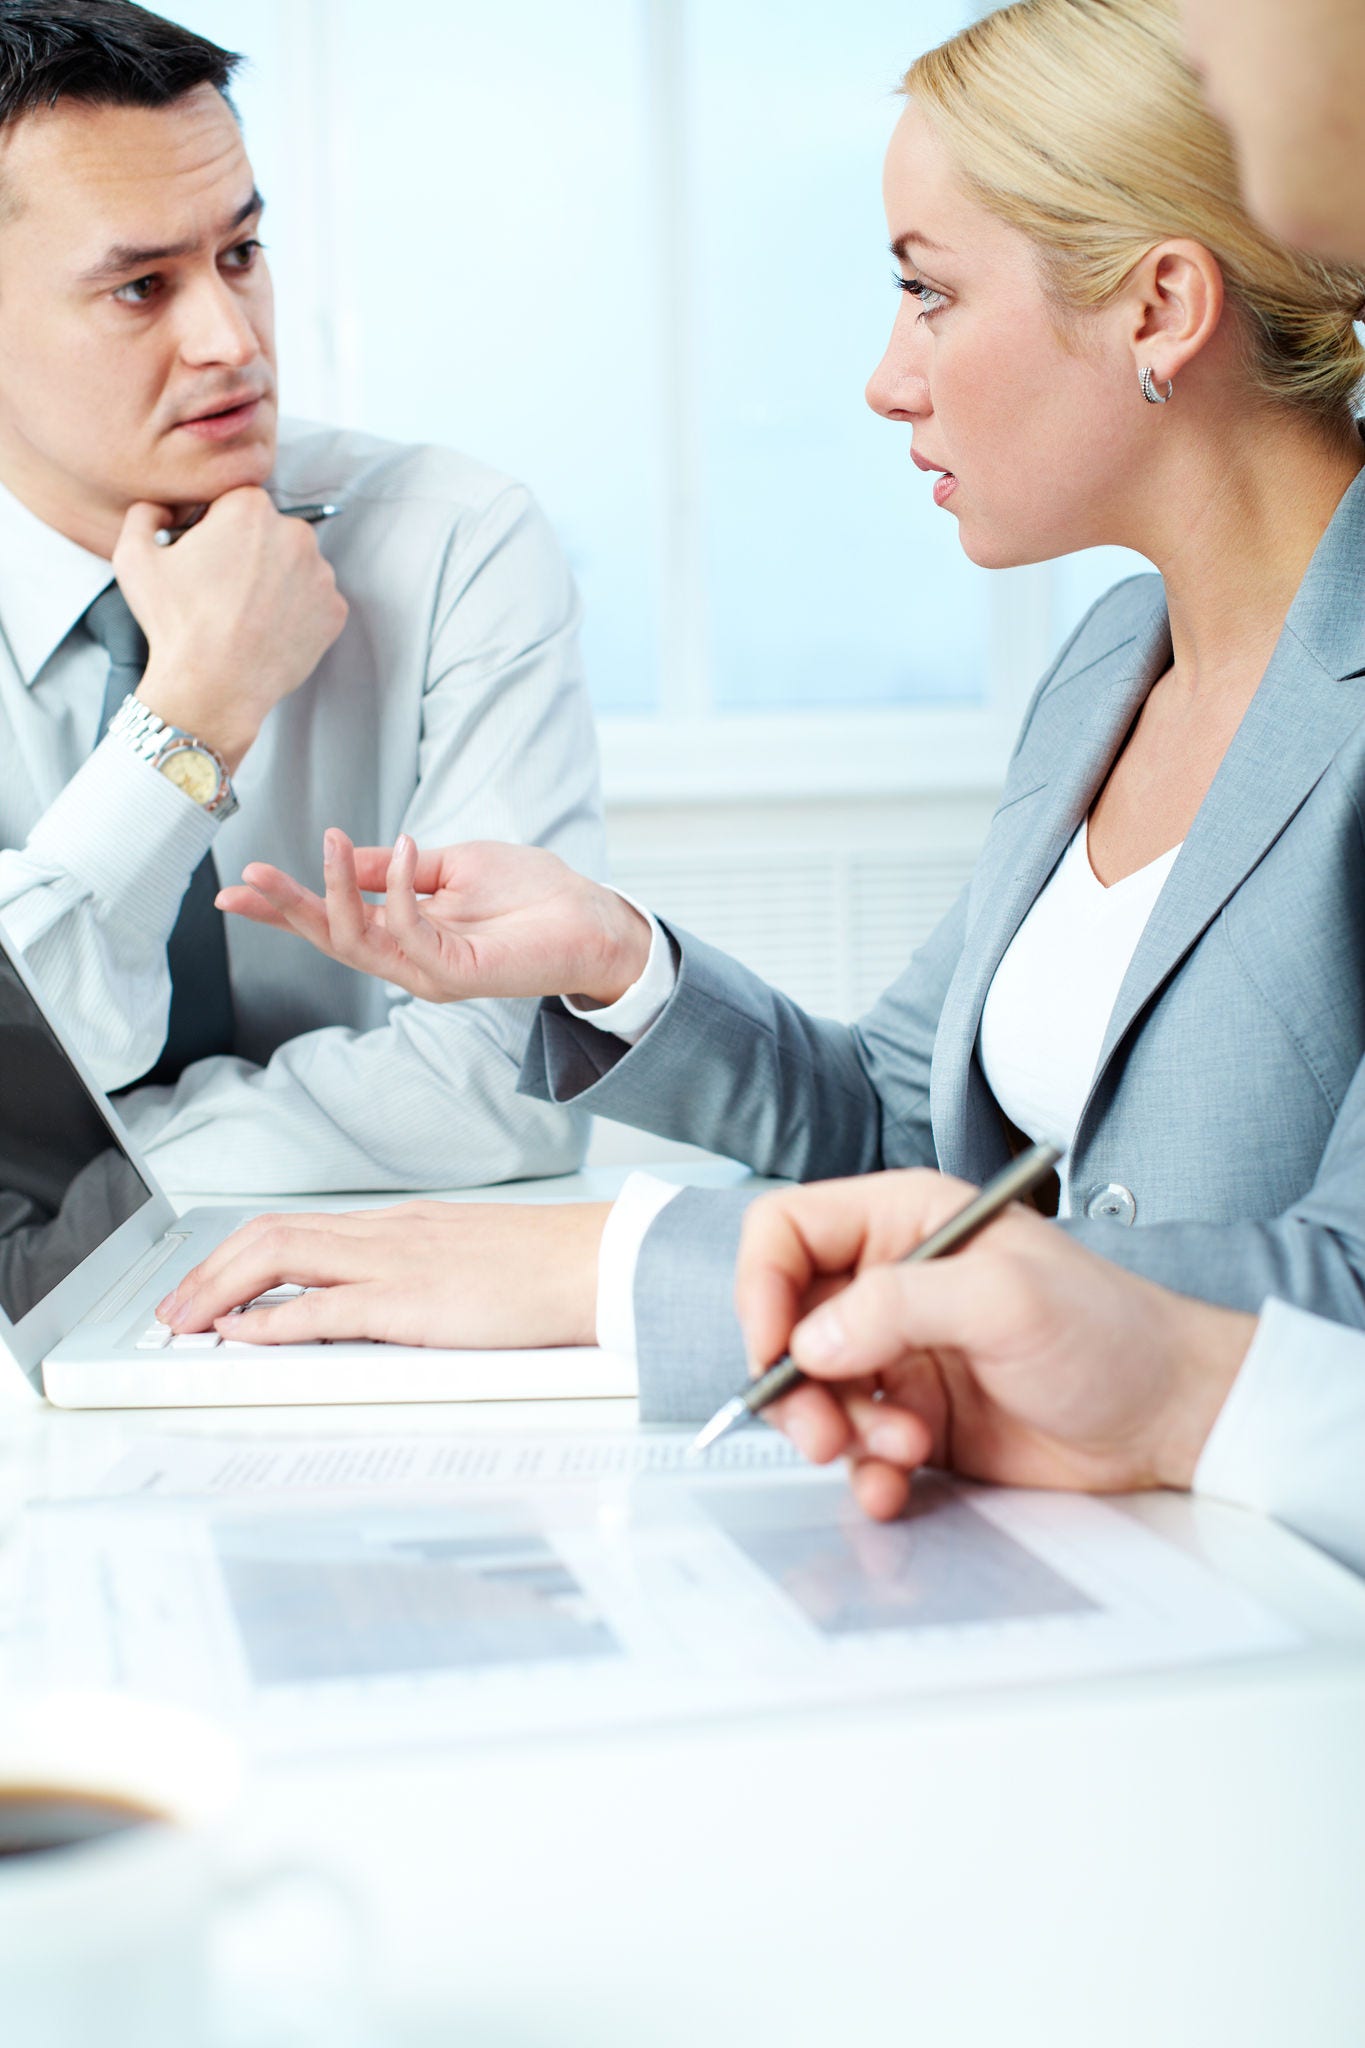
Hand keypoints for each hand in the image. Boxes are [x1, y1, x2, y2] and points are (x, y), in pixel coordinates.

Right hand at [112, 488, 348, 768]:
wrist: (214, 687)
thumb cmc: (175, 623)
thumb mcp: (133, 556)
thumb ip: (145, 512)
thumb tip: (162, 509)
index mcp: (251, 509)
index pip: (236, 502)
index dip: (216, 528)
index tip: (205, 556)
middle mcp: (295, 534)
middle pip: (270, 531)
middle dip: (249, 552)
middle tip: (222, 589)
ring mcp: (322, 575)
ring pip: (295, 567)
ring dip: (274, 581)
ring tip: (243, 614)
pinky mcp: (335, 612)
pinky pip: (313, 602)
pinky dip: (294, 612)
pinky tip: (266, 630)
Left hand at [157, 1200, 607, 1347]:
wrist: (599, 1262)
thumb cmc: (550, 1269)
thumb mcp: (471, 1262)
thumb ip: (421, 1274)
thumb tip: (376, 1304)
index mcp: (401, 1225)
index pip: (296, 1226)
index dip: (237, 1255)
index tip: (206, 1285)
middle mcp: (387, 1233)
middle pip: (271, 1234)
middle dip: (209, 1270)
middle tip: (175, 1309)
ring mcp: (396, 1263)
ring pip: (280, 1255)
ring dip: (220, 1289)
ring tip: (187, 1321)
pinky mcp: (412, 1301)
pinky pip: (323, 1306)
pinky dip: (270, 1321)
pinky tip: (242, 1334)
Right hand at [216, 830, 653, 1004]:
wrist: (589, 916)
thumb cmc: (529, 891)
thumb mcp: (448, 865)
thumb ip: (393, 868)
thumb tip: (342, 855)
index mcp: (402, 935)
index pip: (330, 924)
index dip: (281, 910)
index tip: (233, 891)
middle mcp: (409, 961)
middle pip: (331, 939)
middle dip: (287, 908)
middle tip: (250, 876)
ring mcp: (431, 972)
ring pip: (360, 942)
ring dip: (335, 892)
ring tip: (325, 843)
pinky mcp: (458, 975)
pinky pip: (410, 933)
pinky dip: (397, 890)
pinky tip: (400, 849)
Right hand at [734, 1170, 1254, 1520]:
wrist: (1169, 1418)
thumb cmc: (1110, 1332)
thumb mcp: (1005, 1298)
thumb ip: (899, 1305)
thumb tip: (810, 1339)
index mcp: (904, 1220)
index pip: (786, 1232)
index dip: (761, 1287)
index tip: (772, 1348)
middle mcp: (890, 1283)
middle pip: (785, 1323)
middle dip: (793, 1385)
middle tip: (823, 1433)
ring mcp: (899, 1355)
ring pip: (811, 1394)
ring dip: (839, 1434)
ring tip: (903, 1449)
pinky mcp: (913, 1419)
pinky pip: (853, 1450)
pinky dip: (864, 1474)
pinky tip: (899, 1484)